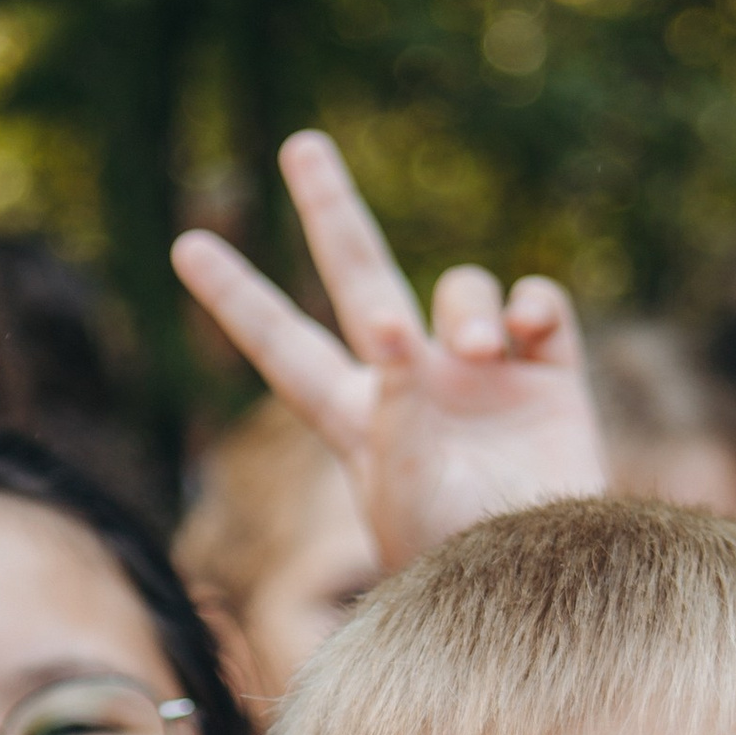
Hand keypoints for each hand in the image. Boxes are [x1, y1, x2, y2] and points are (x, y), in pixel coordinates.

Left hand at [173, 129, 606, 572]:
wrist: (549, 590)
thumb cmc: (460, 555)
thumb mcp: (404, 479)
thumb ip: (391, 396)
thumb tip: (388, 325)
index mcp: (356, 419)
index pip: (281, 345)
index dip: (237, 296)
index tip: (185, 244)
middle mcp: (412, 385)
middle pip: (361, 277)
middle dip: (332, 211)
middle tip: (300, 144)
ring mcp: (482, 378)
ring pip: (461, 290)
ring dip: (466, 306)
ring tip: (480, 355)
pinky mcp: (550, 378)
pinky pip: (537, 303)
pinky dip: (530, 305)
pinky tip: (528, 335)